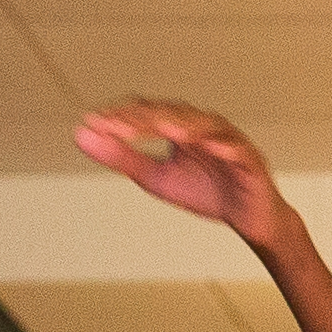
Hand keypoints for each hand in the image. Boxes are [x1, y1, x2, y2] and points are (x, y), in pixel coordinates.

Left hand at [73, 98, 289, 249]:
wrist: (249, 219)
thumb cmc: (205, 192)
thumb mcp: (155, 178)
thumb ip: (122, 157)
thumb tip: (81, 135)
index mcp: (179, 125)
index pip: (146, 112)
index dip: (122, 116)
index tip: (94, 123)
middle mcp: (203, 125)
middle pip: (172, 113)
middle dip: (145, 119)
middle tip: (116, 126)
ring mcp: (228, 140)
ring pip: (205, 126)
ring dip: (185, 125)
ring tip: (163, 128)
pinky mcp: (250, 160)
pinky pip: (238, 150)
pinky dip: (226, 147)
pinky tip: (214, 147)